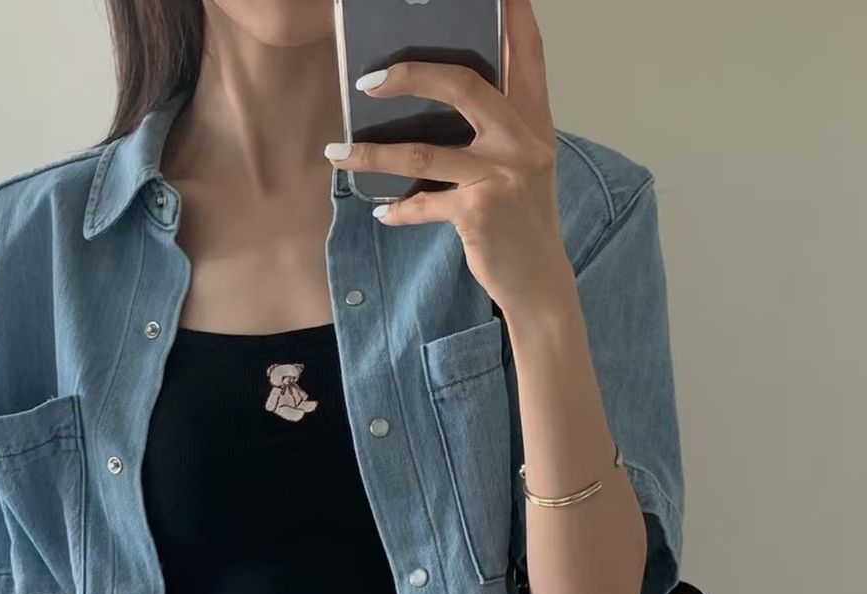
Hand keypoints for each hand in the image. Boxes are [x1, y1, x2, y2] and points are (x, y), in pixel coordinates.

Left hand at [325, 0, 568, 313]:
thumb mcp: (521, 166)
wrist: (539, 282)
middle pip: (462, 84)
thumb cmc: (522, 221)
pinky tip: (381, 211)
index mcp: (534, 121)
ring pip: (424, 151)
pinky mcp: (478, 212)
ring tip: (337, 154)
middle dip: (411, 75)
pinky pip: (423, 203)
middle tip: (368, 80)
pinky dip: (398, 210)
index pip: (527, 53)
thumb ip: (495, 130)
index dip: (513, 15)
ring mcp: (500, 176)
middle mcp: (522, 141)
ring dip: (372, 154)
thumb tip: (437, 101)